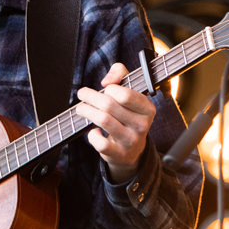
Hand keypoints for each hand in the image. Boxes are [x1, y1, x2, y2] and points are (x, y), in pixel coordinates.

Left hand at [76, 62, 155, 182]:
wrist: (132, 149)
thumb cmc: (127, 114)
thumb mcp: (130, 91)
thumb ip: (120, 74)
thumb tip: (107, 81)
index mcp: (148, 109)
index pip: (125, 95)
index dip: (110, 89)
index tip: (104, 89)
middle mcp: (142, 125)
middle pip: (109, 105)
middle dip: (91, 97)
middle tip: (82, 94)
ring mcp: (131, 141)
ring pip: (103, 120)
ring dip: (86, 111)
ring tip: (80, 108)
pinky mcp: (119, 154)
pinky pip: (100, 142)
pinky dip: (92, 135)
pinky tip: (93, 131)